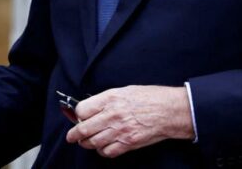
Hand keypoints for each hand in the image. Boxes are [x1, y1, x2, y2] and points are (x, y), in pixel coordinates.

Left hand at [65, 85, 193, 158]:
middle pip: (84, 129)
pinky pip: (108, 152)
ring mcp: (120, 130)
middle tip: (72, 137)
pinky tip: (103, 147)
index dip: (78, 115)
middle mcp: (112, 115)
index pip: (82, 110)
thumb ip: (106, 100)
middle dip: (74, 134)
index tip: (78, 117)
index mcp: (110, 99)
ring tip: (87, 142)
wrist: (169, 110)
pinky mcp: (128, 143)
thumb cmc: (150, 98)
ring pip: (93, 142)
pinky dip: (102, 151)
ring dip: (88, 143)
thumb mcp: (124, 91)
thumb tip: (91, 108)